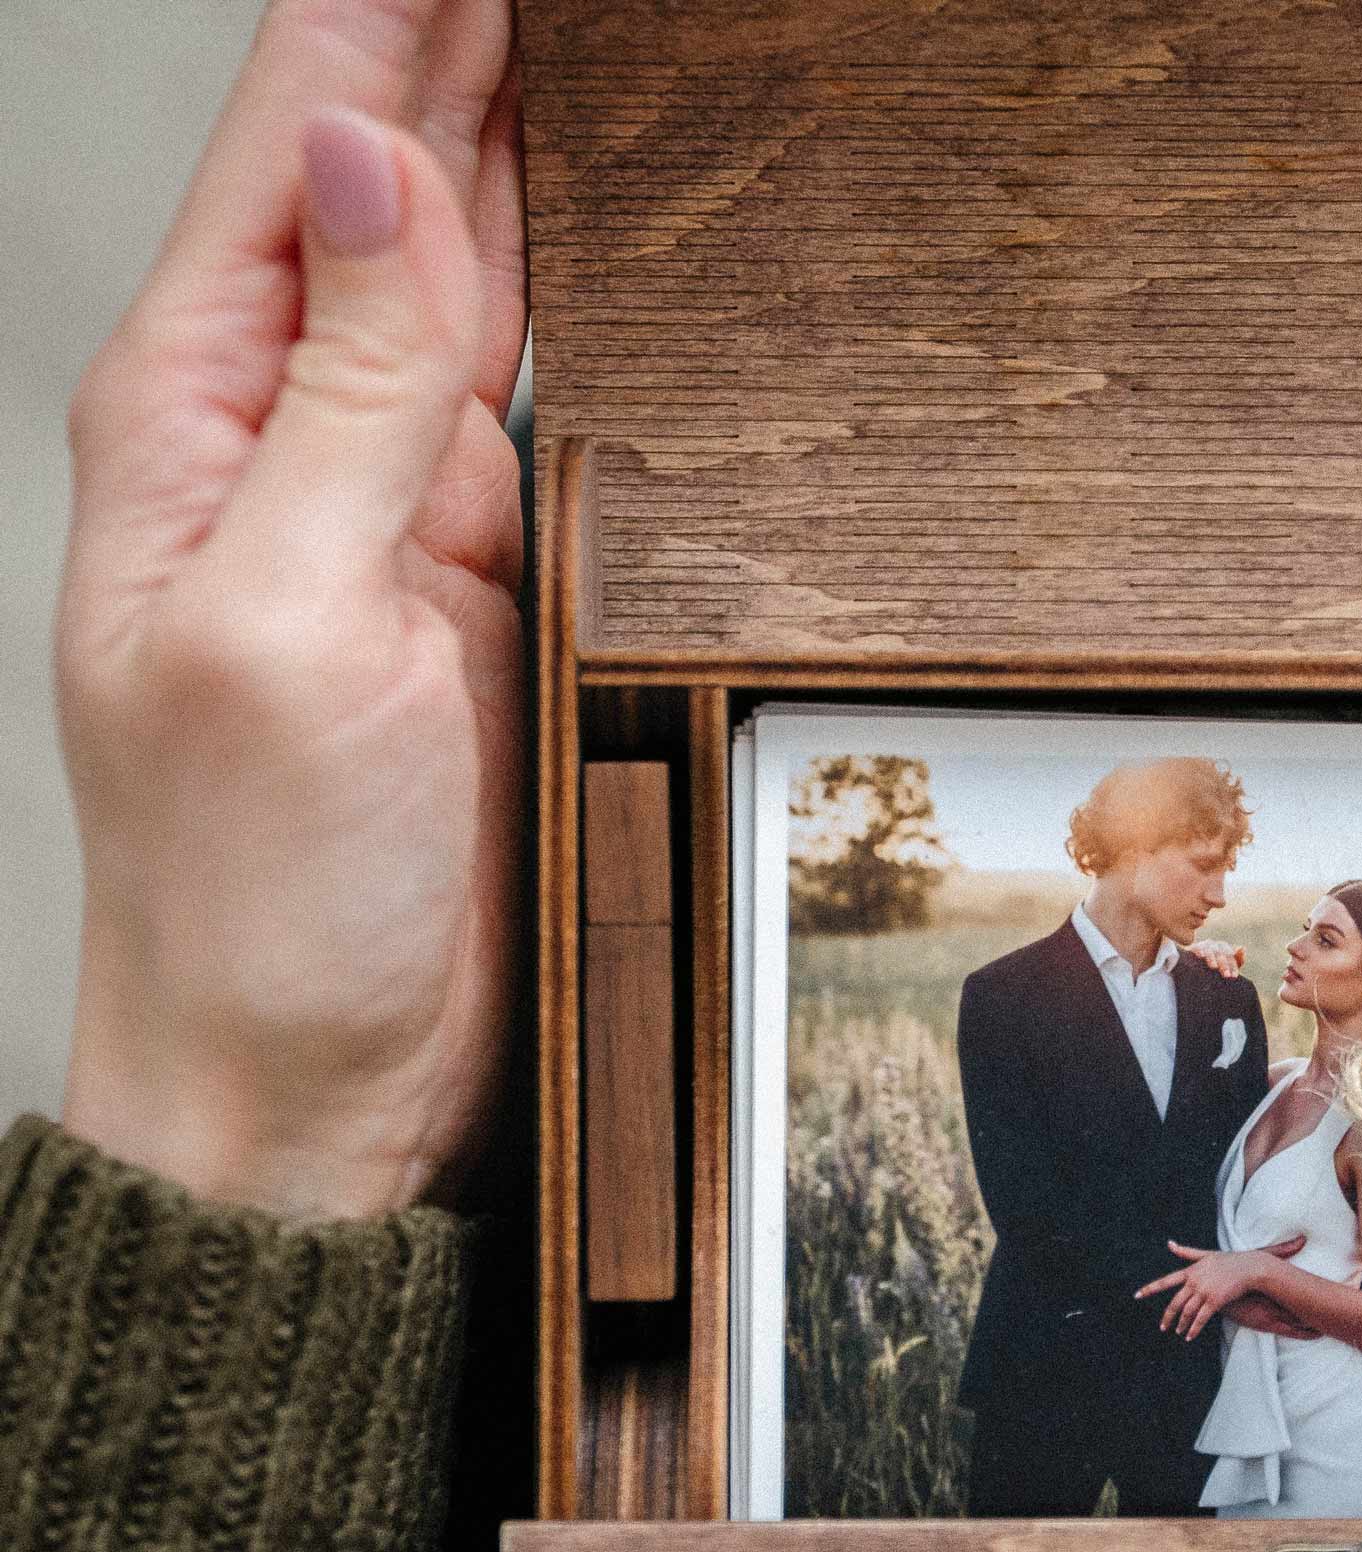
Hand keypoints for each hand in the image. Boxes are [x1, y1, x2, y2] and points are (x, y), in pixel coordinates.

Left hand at [54, 0, 525, 1219]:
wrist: (318, 1082)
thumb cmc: (256, 899)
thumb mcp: (277, 626)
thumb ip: (335, 391)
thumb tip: (357, 155)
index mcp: (192, 404)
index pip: (293, 129)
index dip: (387, 0)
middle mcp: (291, 420)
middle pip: (385, 153)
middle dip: (465, 23)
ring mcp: (402, 487)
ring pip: (475, 246)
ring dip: (531, 116)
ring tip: (596, 23)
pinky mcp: (500, 562)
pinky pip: (552, 375)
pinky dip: (591, 273)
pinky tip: (617, 188)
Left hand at [1136, 1235, 1304, 1340]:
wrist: (1249, 1268)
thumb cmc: (1228, 1261)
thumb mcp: (1206, 1254)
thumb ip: (1186, 1252)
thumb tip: (1169, 1243)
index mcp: (1190, 1271)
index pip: (1165, 1281)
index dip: (1150, 1289)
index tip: (1136, 1295)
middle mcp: (1194, 1282)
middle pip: (1175, 1303)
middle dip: (1167, 1317)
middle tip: (1163, 1327)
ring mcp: (1204, 1292)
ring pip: (1187, 1312)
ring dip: (1181, 1324)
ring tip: (1179, 1332)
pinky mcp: (1215, 1301)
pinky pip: (1200, 1319)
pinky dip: (1194, 1328)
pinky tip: (1189, 1336)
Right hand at [1188, 939, 1246, 977]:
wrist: (1196, 963)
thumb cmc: (1217, 966)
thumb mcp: (1228, 965)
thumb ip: (1238, 959)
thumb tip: (1242, 948)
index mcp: (1226, 949)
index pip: (1231, 958)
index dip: (1233, 967)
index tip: (1234, 976)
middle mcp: (1216, 946)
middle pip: (1222, 954)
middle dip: (1224, 965)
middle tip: (1226, 975)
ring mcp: (1206, 946)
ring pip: (1211, 951)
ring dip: (1212, 958)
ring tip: (1214, 967)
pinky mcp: (1195, 947)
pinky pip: (1198, 948)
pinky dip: (1200, 951)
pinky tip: (1201, 955)